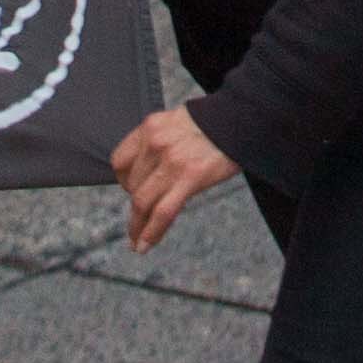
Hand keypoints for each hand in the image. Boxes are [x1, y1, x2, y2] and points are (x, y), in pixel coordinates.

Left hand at [113, 102, 241, 250]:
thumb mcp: (177, 121)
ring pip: (142, 202)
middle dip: (135, 204)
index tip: (131, 191)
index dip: (122, 181)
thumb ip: (160, 141)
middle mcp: (155, 142)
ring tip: (137, 240)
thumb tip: (150, 168)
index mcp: (150, 127)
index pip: (119, 161)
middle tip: (144, 215)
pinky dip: (150, 232)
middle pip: (131, 185)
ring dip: (136, 226)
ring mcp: (171, 161)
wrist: (243, 118)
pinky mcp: (190, 177)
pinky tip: (144, 245)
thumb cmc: (215, 122)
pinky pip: (162, 212)